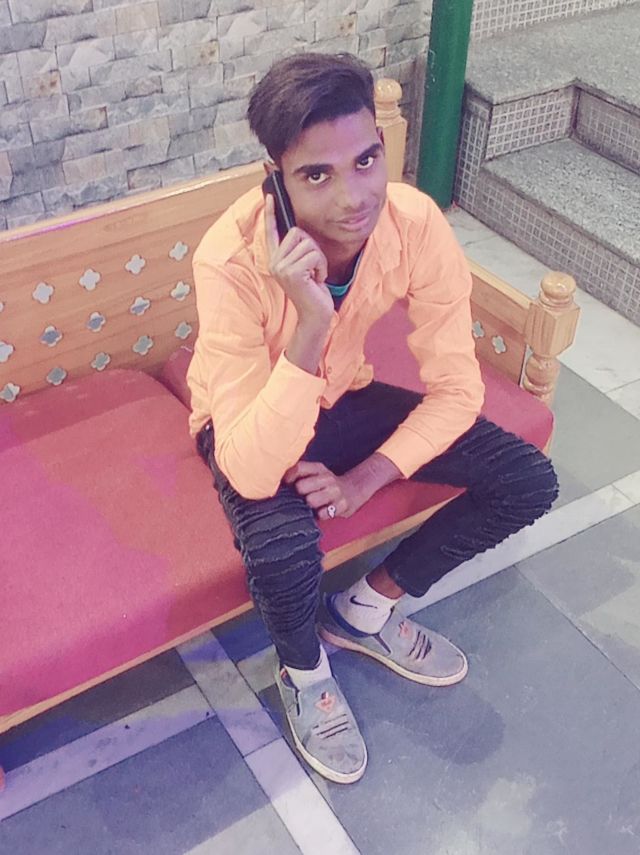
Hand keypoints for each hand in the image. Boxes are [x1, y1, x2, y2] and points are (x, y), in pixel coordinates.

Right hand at [264, 194, 333, 324]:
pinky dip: (321, 267)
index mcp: (276, 259)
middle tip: (313, 268)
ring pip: (308, 244)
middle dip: (313, 247)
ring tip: (315, 276)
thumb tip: (301, 233)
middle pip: (297, 233)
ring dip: (319, 259)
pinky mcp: (292, 272)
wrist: (315, 316)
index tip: (270, 196)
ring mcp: (281, 267)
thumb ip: (300, 251)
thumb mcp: (306, 267)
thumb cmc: (313, 291)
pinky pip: (314, 255)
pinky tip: (317, 280)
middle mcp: (274, 262)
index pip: (272, 231)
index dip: (270, 213)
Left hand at [284, 461, 366, 520]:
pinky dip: (320, 514)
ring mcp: (335, 492)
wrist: (353, 490)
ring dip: (309, 505)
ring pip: (311, 500)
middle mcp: (327, 478)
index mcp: (319, 469)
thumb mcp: (316, 473)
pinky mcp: (342, 506)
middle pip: (301, 486)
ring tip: (313, 504)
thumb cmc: (326, 484)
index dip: (289, 477)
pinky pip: (322, 514)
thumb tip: (277, 479)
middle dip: (299, 494)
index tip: (286, 484)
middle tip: (302, 497)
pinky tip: (322, 511)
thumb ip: (300, 473)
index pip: (299, 468)